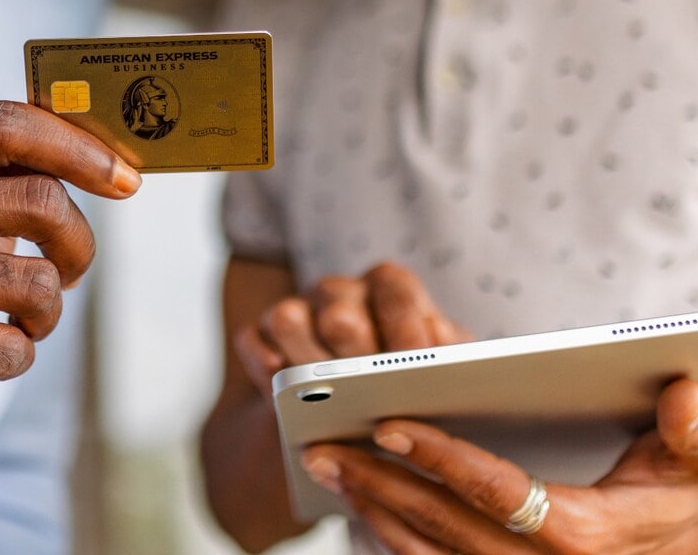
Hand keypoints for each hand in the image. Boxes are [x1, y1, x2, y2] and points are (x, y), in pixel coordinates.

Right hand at [0, 101, 140, 426]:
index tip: (124, 180)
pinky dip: (19, 354)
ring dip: (48, 311)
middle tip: (71, 268)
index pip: (5, 125)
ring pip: (36, 286)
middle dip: (78, 244)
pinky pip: (11, 349)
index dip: (76, 147)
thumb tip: (109, 163)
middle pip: (39, 201)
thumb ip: (4, 176)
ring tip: (21, 315)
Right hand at [234, 263, 465, 398]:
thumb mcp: (438, 366)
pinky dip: (261, 359)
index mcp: (387, 289)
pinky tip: (279, 380)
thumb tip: (442, 343)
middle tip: (368, 374)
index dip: (404, 322)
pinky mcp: (260, 337)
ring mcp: (296, 310)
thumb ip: (446, 352)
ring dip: (303, 351)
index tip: (418, 359)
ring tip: (321, 383)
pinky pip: (251, 340)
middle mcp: (339, 294)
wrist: (349, 408)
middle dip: (354, 343)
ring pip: (289, 318)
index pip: (394, 288)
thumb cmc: (407, 382)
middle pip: (339, 306)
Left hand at [305, 378, 697, 554]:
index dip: (440, 457)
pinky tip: (356, 497)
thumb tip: (682, 394)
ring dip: (371, 509)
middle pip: (443, 526)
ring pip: (427, 554)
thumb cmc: (683, 490)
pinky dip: (389, 536)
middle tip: (320, 443)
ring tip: (323, 463)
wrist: (686, 550)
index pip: (497, 493)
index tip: (387, 422)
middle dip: (379, 484)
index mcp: (583, 535)